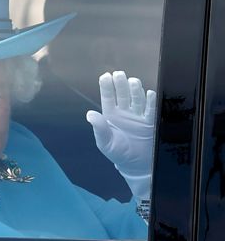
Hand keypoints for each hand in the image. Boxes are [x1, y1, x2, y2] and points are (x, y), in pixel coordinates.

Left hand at [86, 71, 155, 198]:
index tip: (105, 76)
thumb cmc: (118, 154)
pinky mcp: (151, 123)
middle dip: (121, 84)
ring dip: (135, 90)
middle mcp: (125, 113)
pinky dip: (151, 102)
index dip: (107, 87)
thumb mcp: (105, 142)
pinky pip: (151, 110)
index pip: (108, 98)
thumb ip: (99, 128)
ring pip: (137, 99)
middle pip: (123, 95)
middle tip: (119, 74)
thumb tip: (90, 115)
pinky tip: (149, 93)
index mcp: (111, 115)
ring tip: (133, 81)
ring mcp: (138, 116)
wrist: (137, 166)